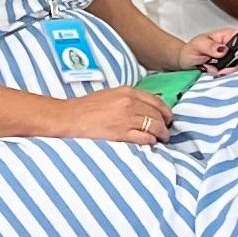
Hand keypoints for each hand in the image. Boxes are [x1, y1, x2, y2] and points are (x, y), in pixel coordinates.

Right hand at [45, 87, 175, 144]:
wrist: (69, 118)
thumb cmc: (87, 108)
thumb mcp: (111, 95)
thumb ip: (130, 99)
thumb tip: (148, 109)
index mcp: (127, 92)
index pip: (157, 102)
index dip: (166, 112)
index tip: (168, 119)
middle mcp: (129, 103)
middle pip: (158, 116)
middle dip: (165, 125)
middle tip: (166, 132)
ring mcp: (126, 119)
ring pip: (155, 127)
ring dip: (161, 135)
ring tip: (160, 140)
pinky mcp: (121, 134)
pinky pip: (145, 139)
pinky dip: (151, 142)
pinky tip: (150, 144)